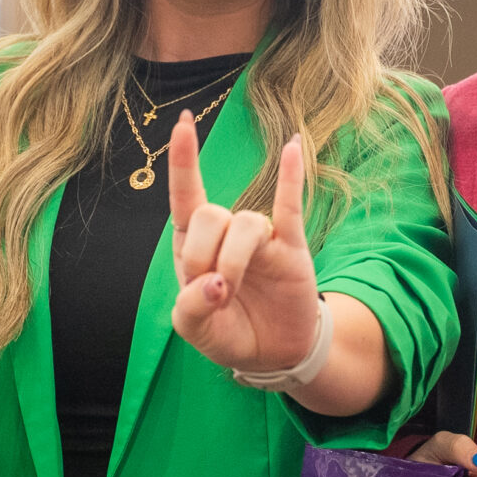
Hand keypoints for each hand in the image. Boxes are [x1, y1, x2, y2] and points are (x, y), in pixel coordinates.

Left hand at [168, 113, 324, 373]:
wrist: (272, 354)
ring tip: (229, 293)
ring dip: (231, 261)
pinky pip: (291, 207)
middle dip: (203, 253)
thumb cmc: (228, 332)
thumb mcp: (195, 330)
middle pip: (210, 214)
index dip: (184, 160)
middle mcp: (226, 234)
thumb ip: (191, 307)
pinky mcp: (291, 248)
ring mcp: (260, 238)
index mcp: (194, 245)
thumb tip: (213, 283)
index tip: (183, 122)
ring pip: (245, 224)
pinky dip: (291, 178)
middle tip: (211, 292)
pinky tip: (292, 147)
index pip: (186, 196)